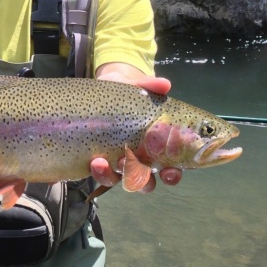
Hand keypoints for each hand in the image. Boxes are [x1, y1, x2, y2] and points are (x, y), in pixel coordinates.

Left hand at [90, 67, 181, 191]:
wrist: (105, 90)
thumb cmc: (130, 95)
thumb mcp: (139, 88)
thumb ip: (151, 86)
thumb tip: (164, 85)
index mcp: (157, 149)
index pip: (170, 169)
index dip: (172, 175)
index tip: (169, 171)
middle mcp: (140, 160)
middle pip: (146, 182)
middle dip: (143, 181)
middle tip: (135, 169)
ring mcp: (119, 162)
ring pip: (121, 180)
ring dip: (114, 176)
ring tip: (104, 163)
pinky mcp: (101, 161)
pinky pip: (102, 174)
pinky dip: (100, 171)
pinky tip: (94, 161)